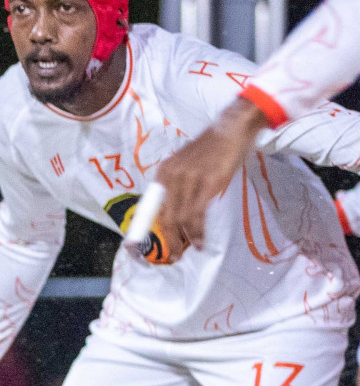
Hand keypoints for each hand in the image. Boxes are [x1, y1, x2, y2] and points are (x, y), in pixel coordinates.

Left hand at [155, 96, 267, 250]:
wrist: (233, 128)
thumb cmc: (214, 149)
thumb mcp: (187, 166)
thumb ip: (179, 185)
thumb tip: (178, 214)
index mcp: (164, 173)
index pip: (153, 207)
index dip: (153, 230)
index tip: (156, 247)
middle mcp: (171, 176)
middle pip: (165, 217)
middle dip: (169, 241)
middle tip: (174, 257)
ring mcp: (189, 179)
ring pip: (180, 219)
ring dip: (184, 240)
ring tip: (190, 251)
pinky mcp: (208, 183)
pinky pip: (197, 214)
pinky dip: (197, 232)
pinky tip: (200, 241)